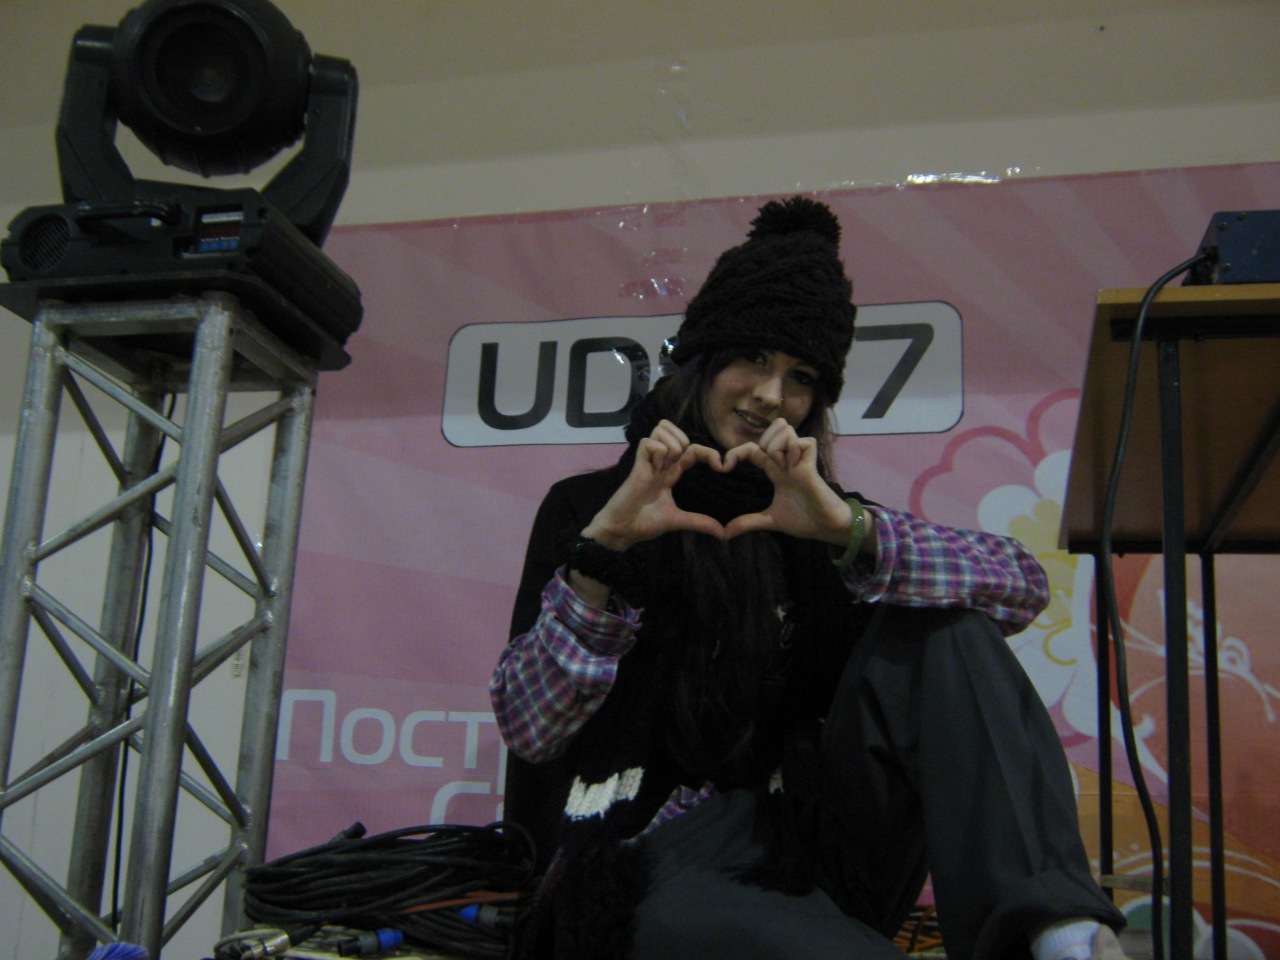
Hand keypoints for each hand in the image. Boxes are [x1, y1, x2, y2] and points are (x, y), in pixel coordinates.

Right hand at [582, 420, 727, 549]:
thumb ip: (699, 522)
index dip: (708, 452)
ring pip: (662, 430)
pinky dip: (658, 452)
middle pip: (675, 431)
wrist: (622, 530)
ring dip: (672, 445)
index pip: (693, 449)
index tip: (721, 467)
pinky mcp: (637, 465)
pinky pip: (651, 443)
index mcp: (672, 473)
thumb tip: (722, 533)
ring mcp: (649, 462)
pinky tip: (655, 468)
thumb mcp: (677, 520)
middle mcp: (661, 463)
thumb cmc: (644, 523)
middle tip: (683, 465)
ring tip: (665, 467)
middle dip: (687, 442)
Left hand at [721, 419, 852, 544]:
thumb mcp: (770, 520)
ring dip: (777, 447)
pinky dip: (793, 451)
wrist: (827, 528)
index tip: (724, 467)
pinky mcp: (811, 463)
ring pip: (784, 430)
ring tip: (784, 467)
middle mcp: (786, 460)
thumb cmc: (804, 520)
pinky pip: (800, 441)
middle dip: (761, 442)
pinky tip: (796, 467)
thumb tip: (725, 533)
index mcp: (775, 471)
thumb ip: (749, 522)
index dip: (737, 452)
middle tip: (767, 465)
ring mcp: (799, 459)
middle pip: (773, 428)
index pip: (753, 449)